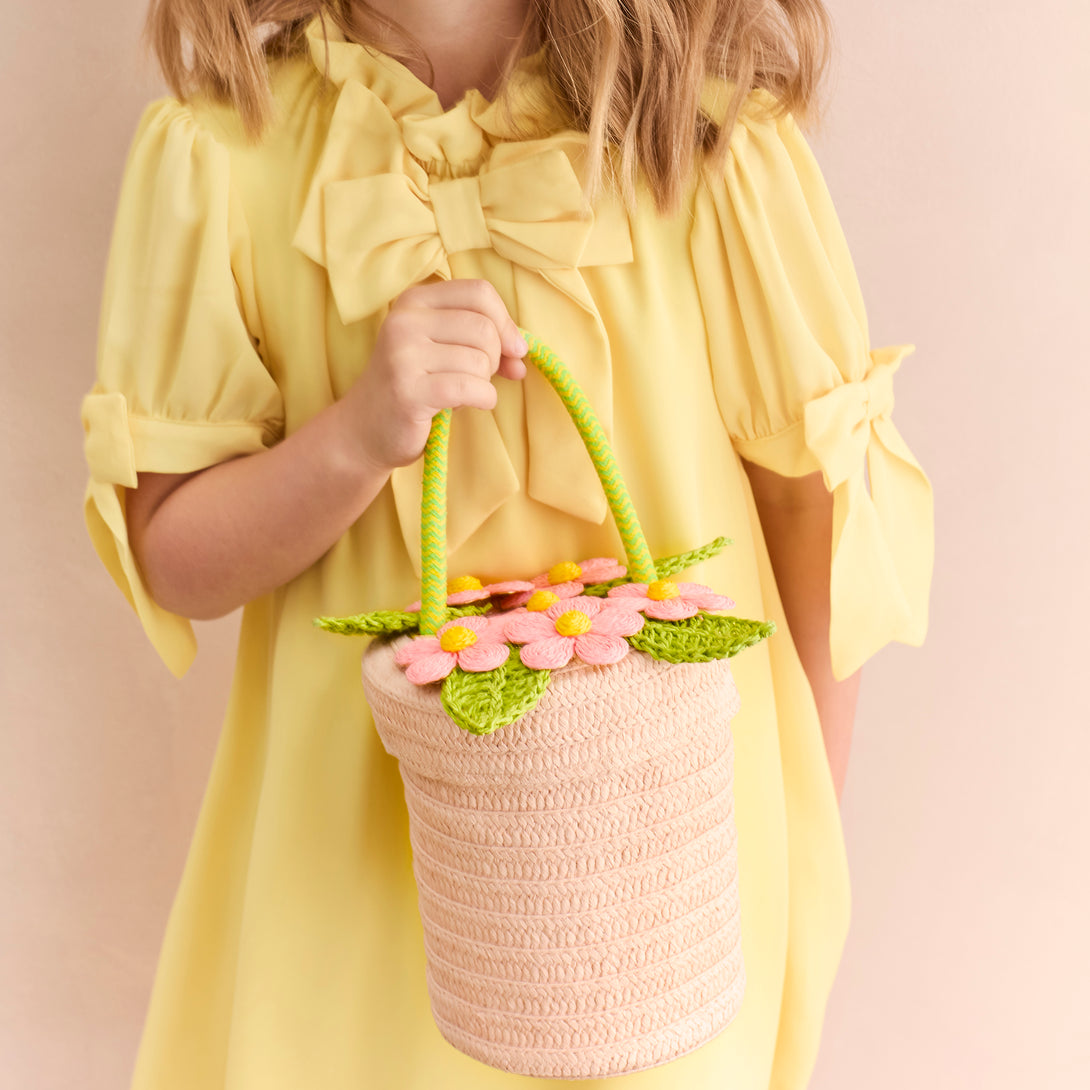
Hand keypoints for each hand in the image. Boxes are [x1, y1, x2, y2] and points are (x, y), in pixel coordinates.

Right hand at [332, 279, 527, 472]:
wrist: (366, 429)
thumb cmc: (414, 386)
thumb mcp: (445, 351)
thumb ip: (485, 342)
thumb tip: (521, 352)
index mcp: (414, 301)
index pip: (479, 292)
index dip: (505, 322)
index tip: (513, 349)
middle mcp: (404, 321)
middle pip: (483, 328)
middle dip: (495, 358)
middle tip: (480, 377)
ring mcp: (403, 355)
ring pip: (479, 360)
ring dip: (484, 383)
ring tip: (462, 392)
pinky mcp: (408, 390)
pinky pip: (470, 387)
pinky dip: (483, 398)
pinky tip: (472, 403)